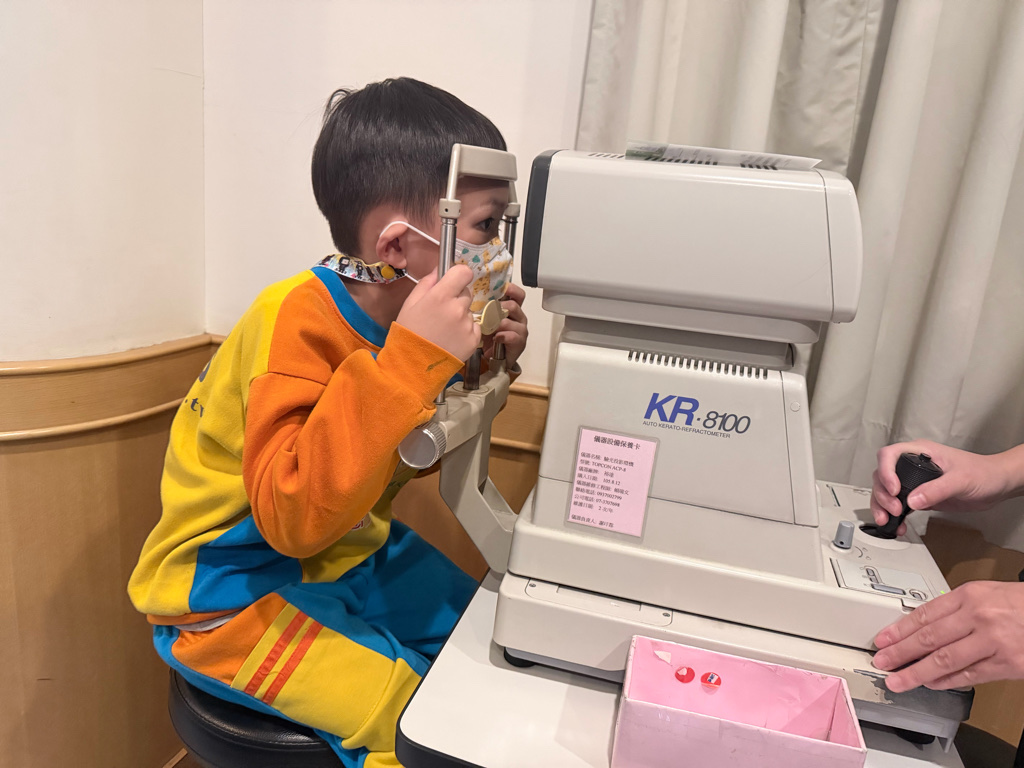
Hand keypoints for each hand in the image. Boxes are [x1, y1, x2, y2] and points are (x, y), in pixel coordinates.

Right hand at [396, 265, 480, 361]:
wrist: (414, 366)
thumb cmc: (408, 332)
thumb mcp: (410, 304)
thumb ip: (427, 283)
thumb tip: (440, 269)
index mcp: (440, 296)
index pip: (463, 272)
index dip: (459, 274)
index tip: (454, 281)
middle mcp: (457, 308)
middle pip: (466, 292)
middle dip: (457, 298)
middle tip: (442, 312)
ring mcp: (467, 324)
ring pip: (469, 310)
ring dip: (460, 315)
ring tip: (444, 329)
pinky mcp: (474, 339)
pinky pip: (474, 326)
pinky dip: (465, 330)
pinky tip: (451, 338)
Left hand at [481, 283, 527, 369]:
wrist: (497, 358)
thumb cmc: (491, 337)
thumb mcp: (486, 320)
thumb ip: (483, 308)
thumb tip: (470, 296)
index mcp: (513, 309)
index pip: (517, 294)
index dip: (511, 289)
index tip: (501, 288)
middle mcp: (519, 317)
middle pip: (513, 305)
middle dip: (498, 308)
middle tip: (487, 311)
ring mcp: (521, 329)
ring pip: (510, 321)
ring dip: (496, 323)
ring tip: (488, 327)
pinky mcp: (520, 342)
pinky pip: (512, 336)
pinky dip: (502, 336)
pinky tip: (495, 338)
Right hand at [870, 440, 1012, 535]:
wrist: (996, 485)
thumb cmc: (983, 473)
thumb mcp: (960, 480)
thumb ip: (936, 490)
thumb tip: (912, 501)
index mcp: (919, 452)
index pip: (889, 455)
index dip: (886, 472)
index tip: (893, 490)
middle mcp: (912, 464)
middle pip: (882, 475)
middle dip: (882, 494)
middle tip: (894, 510)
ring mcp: (914, 481)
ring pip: (885, 491)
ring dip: (882, 506)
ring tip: (887, 520)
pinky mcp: (919, 496)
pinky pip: (898, 504)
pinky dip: (894, 516)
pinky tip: (898, 525)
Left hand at [873, 581, 1023, 690]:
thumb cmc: (1019, 603)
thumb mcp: (984, 594)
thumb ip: (954, 609)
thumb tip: (921, 627)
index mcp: (969, 596)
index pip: (924, 614)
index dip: (899, 629)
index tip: (882, 640)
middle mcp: (978, 616)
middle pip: (929, 637)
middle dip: (900, 652)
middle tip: (881, 661)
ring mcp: (993, 641)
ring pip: (945, 659)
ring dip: (917, 672)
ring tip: (898, 680)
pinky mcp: (1007, 664)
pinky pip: (970, 675)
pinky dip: (947, 681)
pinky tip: (931, 684)